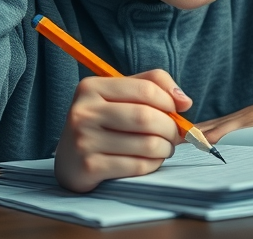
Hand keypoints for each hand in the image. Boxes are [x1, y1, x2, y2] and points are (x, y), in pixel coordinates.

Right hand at [54, 69, 190, 192]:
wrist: (69, 161)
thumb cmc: (103, 123)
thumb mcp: (119, 96)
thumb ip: (152, 85)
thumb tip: (184, 101)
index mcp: (91, 87)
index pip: (146, 89)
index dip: (169, 100)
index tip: (176, 110)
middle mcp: (84, 111)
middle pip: (147, 117)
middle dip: (170, 128)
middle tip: (173, 135)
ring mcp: (84, 140)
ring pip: (147, 143)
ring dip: (165, 148)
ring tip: (163, 148)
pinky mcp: (89, 167)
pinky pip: (138, 165)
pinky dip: (153, 164)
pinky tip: (151, 161)